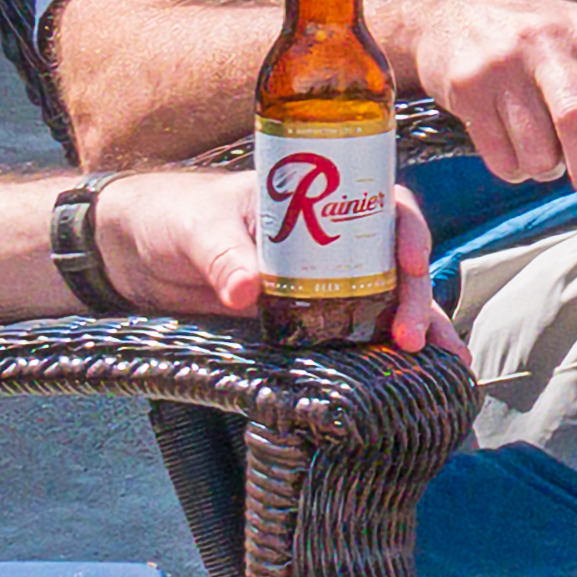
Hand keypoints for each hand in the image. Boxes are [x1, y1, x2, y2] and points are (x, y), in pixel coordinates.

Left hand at [91, 159, 444, 349]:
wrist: (132, 253)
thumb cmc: (169, 217)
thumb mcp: (196, 229)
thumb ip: (222, 257)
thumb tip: (245, 292)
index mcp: (314, 197)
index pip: (379, 204)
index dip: (406, 230)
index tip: (409, 261)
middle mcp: (328, 239)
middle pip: (392, 262)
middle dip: (414, 298)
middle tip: (410, 337)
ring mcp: (319, 281)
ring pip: (384, 301)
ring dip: (417, 329)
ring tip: (444, 367)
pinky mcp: (301, 320)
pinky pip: (351, 334)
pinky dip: (382, 355)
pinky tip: (417, 379)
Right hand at [383, 0, 576, 204]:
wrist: (451, 12)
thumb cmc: (547, 29)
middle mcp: (546, 44)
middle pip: (575, 114)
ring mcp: (502, 66)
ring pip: (534, 143)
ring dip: (547, 168)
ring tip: (552, 162)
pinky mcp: (466, 89)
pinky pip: (498, 152)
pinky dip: (514, 169)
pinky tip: (519, 157)